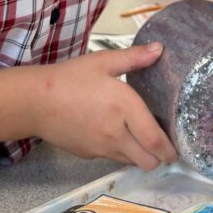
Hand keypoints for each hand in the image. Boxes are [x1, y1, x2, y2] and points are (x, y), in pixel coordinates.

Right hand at [33, 45, 177, 169]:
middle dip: (158, 157)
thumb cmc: (70, 77)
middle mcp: (116, 133)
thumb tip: (159, 49)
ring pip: (132, 162)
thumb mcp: (103, 62)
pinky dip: (120, 152)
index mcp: (124, 107)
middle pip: (148, 161)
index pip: (154, 139)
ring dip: (140, 155)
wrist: (35, 101)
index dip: (169, 149)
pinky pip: (112, 158)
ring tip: (140, 139)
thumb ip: (134, 58)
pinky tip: (115, 135)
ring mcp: (101, 147)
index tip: (176, 149)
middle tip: (162, 146)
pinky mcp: (88, 154)